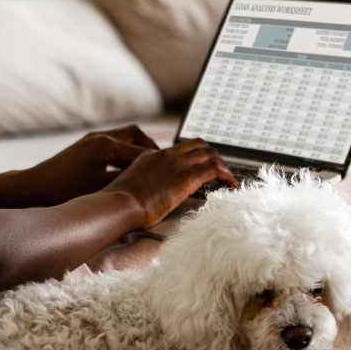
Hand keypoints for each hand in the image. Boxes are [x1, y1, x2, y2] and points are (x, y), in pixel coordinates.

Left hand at [26, 125, 161, 205]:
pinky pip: (113, 145)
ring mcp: (91, 141)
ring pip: (124, 139)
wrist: (32, 188)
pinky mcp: (84, 148)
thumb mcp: (99, 190)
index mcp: (105, 145)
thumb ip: (126, 184)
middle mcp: (99, 138)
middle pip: (136, 136)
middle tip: (164, 164)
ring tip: (149, 166)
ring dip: (137, 151)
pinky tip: (126, 170)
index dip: (158, 163)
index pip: (142, 152)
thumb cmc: (63, 191)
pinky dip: (124, 154)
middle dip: (151, 150)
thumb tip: (149, 185)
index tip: (171, 172)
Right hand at [104, 139, 237, 227]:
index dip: (193, 157)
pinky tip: (231, 184)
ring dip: (222, 165)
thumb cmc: (119, 204)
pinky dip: (226, 174)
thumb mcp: (128, 188)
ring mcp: (177, 164)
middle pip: (197, 145)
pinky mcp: (187, 177)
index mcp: (151, 156)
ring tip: (228, 178)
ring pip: (209, 153)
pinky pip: (214, 168)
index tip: (199, 168)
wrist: (119, 204)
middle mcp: (166, 155)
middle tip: (219, 170)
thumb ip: (139, 186)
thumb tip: (142, 196)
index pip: (178, 150)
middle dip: (212, 155)